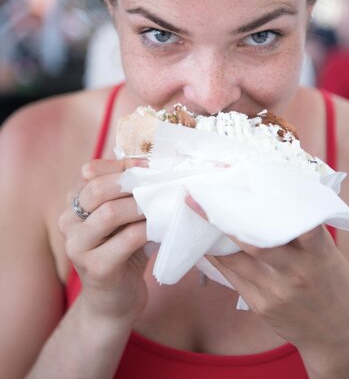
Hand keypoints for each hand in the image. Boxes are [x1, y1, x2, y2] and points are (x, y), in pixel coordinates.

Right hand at [59, 159, 148, 325]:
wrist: (114, 301)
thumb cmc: (123, 250)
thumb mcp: (121, 216)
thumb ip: (127, 191)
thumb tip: (155, 163)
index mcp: (72, 204)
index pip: (90, 171)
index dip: (121, 165)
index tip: (149, 166)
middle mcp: (68, 222)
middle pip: (96, 188)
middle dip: (131, 182)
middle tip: (158, 182)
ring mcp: (78, 247)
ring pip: (109, 213)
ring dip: (141, 205)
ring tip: (163, 202)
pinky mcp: (96, 268)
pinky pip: (127, 239)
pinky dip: (149, 228)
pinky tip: (163, 226)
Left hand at [186, 195, 348, 372]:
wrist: (340, 335)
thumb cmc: (334, 285)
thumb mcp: (329, 254)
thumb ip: (306, 230)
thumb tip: (276, 198)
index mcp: (318, 254)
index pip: (300, 225)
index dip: (278, 206)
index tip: (250, 185)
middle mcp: (296, 272)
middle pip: (255, 243)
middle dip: (225, 219)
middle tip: (205, 197)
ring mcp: (276, 292)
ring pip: (235, 260)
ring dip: (213, 238)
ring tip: (197, 215)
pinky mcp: (261, 306)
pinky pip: (233, 277)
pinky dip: (218, 258)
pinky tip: (207, 244)